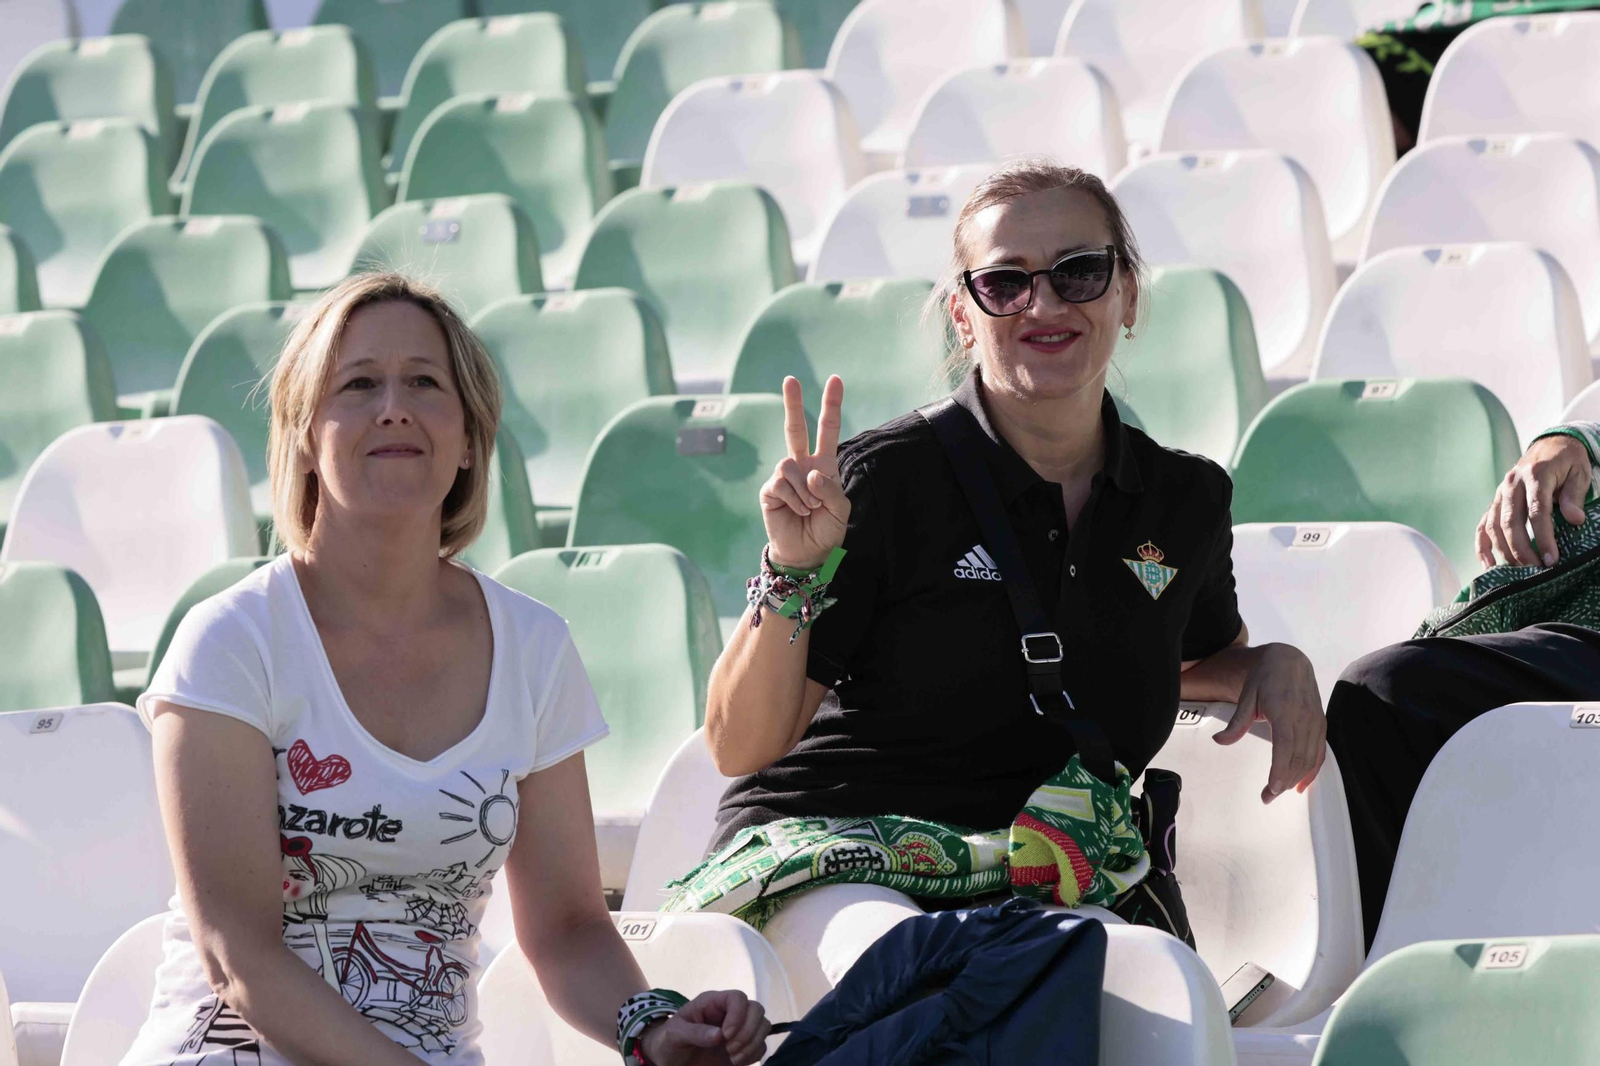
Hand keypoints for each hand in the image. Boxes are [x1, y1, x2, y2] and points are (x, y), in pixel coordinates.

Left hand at [638, 990, 770, 1065]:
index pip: (737, 997)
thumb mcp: (675, 1034)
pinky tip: (736, 1061)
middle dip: (748, 1031)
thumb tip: (719, 1035)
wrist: (670, 1060)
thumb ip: (695, 1032)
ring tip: (733, 1057)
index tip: (726, 1035)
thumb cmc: (669, 1042)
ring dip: (752, 1043)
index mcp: (712, 1003)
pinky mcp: (743, 1047)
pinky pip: (761, 1046)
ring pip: (763, 1025)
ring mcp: (738, 1029)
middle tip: (730, 1049)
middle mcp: (729, 1013)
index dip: (738, 1014)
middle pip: (756, 1009)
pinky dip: (753, 1054)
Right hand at [760, 375, 848, 570]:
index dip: (831, 405)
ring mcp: (784, 477)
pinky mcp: (770, 490)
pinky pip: (781, 483)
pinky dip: (795, 499)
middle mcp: (802, 466)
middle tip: (790, 379)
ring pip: (790, 464)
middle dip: (793, 404)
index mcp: (823, 465)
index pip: (827, 430)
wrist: (807, 553)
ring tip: (810, 508)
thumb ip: (830, 488)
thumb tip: (810, 473)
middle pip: (795, 428)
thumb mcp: (840, 509)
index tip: (835, 380)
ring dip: (805, 490)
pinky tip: (798, 511)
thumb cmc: (826, 530)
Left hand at [1212, 644, 1324, 803]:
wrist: (1290, 661)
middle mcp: (1304, 718)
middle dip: (1283, 782)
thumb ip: (1236, 722)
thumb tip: (1219, 741)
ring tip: (1278, 792)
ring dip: (1296, 779)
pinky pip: (1320, 752)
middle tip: (1266, 797)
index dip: (1280, 769)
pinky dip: (1312, 771)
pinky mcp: (1321, 724)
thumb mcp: (1247, 696)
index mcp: (1284, 710)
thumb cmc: (1265, 678)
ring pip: (1310, 758)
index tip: (1271, 789)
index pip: (1285, 746)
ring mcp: (1315, 722)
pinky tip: (1301, 784)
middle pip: (1297, 758)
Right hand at [1477, 434, 1590, 568]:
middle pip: (1511, 522)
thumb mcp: (1579, 473)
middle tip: (1536, 570)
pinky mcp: (1495, 502)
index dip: (1544, 537)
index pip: (1536, 511)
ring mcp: (1499, 493)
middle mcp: (1512, 484)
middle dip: (1522, 550)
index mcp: (1535, 475)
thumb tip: (1574, 520)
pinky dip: (1482, 546)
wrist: (1550, 445)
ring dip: (1505, 551)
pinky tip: (1489, 565)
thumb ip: (1575, 496)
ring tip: (1521, 571)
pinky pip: (1483, 526)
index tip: (1551, 559)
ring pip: (1495, 526)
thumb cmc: (1568, 462)